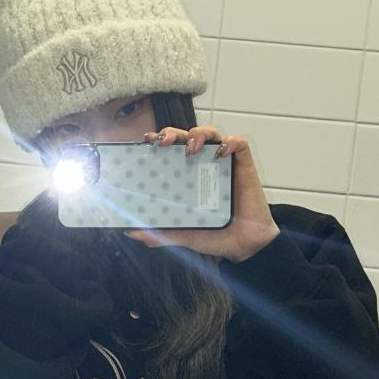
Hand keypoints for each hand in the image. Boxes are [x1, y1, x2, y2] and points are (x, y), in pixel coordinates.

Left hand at [123, 126, 279, 261]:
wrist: (245, 246)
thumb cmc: (216, 236)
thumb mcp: (184, 235)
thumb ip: (161, 234)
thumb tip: (132, 233)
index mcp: (186, 177)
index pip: (170, 150)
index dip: (159, 140)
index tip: (146, 140)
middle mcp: (203, 166)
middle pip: (186, 136)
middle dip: (172, 133)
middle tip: (163, 142)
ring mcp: (223, 164)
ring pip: (211, 133)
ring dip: (198, 134)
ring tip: (191, 148)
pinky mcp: (244, 165)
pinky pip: (239, 143)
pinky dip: (231, 141)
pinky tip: (221, 152)